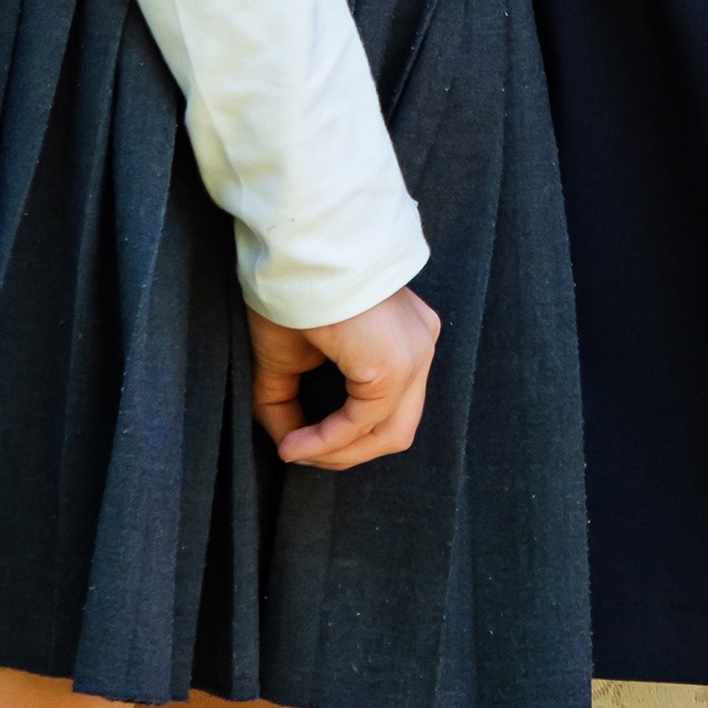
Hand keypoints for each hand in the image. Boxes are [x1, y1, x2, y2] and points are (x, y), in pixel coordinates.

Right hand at [248, 284, 440, 469]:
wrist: (296, 254)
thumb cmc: (291, 293)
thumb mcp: (288, 361)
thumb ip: (292, 406)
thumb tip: (292, 449)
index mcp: (404, 338)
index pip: (388, 408)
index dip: (343, 439)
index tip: (295, 445)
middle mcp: (419, 344)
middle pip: (395, 427)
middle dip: (345, 452)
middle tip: (298, 451)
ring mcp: (416, 352)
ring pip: (391, 433)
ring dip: (339, 453)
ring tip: (295, 449)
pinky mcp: (400, 363)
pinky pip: (365, 422)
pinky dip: (327, 441)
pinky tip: (294, 443)